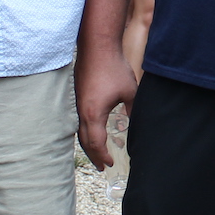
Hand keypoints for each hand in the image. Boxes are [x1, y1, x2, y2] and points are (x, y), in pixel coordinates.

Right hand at [74, 40, 133, 170]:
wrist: (97, 47)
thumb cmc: (113, 68)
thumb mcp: (130, 92)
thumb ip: (133, 110)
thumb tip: (136, 124)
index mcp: (94, 114)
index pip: (96, 143)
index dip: (103, 155)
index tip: (111, 163)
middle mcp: (82, 111)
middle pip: (84, 141)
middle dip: (93, 155)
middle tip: (102, 166)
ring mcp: (77, 103)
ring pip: (79, 131)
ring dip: (88, 144)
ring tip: (96, 153)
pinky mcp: (78, 95)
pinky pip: (79, 120)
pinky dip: (85, 132)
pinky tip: (92, 131)